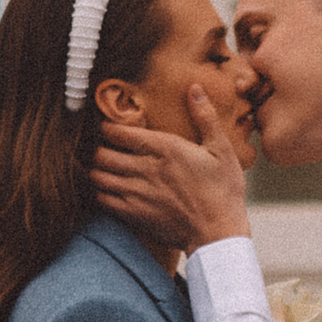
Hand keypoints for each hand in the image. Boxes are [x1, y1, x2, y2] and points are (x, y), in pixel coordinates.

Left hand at [92, 88, 251, 253]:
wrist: (219, 233)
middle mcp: (147, 170)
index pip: (122, 133)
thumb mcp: (221, 150)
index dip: (109, 128)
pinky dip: (101, 193)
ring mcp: (138, 194)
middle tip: (102, 147)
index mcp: (166, 149)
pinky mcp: (135, 215)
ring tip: (102, 167)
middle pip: (103, 155)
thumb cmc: (224, 191)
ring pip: (99, 177)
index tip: (108, 127)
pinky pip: (104, 200)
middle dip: (98, 148)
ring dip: (97, 170)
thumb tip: (194, 87)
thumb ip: (205, 117)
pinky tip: (108, 190)